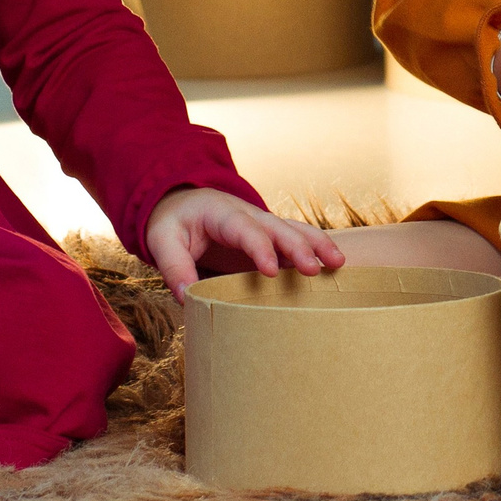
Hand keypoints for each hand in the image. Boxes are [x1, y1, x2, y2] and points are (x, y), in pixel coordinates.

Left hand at [141, 187, 346, 300]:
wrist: (183, 203)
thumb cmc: (174, 222)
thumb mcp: (162, 240)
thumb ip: (174, 267)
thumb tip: (186, 297)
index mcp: (222, 213)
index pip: (245, 230)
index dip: (260, 249)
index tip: (271, 272)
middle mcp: (248, 215)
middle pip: (279, 227)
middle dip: (298, 248)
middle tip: (313, 270)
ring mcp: (262, 225)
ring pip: (295, 229)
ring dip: (317, 244)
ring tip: (338, 263)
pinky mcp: (269, 238)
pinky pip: (295, 240)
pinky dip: (315, 250)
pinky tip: (332, 267)